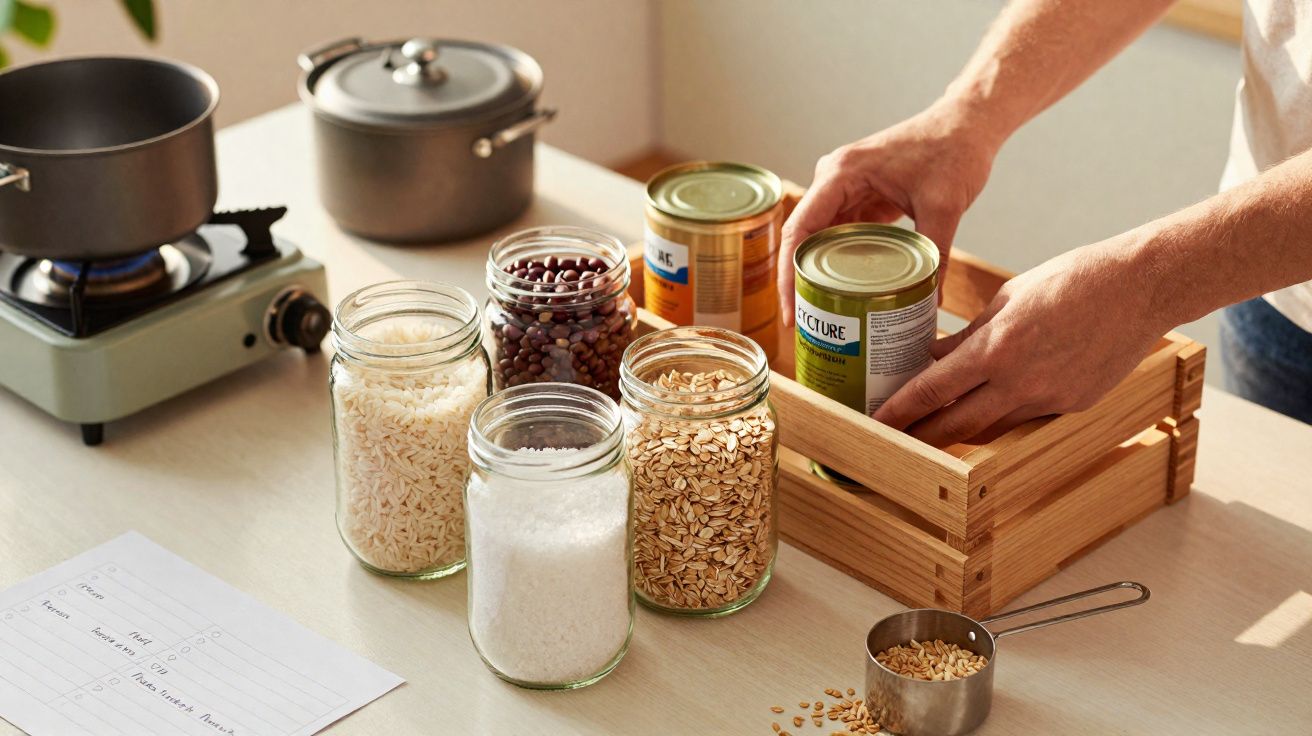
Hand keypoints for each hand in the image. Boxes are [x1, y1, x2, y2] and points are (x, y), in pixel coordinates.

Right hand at [779, 102, 999, 324]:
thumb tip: (931, 301)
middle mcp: (834, 179)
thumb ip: (936, 254)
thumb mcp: (945, 205)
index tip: (793, 311)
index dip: (789, 275)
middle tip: (805, 323)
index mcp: (841, 174)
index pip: (800, 230)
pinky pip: (841, 235)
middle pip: (803, 238)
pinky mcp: (860, 197)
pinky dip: (841, 262)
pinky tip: (845, 291)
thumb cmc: (953, 149)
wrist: (968, 124)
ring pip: (820, 239)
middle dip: (800, 282)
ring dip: (818, 274)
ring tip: (821, 314)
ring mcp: (845, 188)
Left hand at [872, 242, 1165, 446]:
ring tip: (935, 429)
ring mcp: (1049, 398)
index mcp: (996, 347)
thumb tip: (935, 356)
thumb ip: (970, 334)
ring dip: (961, 429)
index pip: (932, 389)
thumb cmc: (1072, 280)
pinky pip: (1026, 420)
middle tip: (896, 440)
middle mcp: (1020, 381)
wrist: (1140, 287)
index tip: (876, 423)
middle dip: (922, 436)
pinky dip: (1003, 416)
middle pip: (956, 424)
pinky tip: (992, 408)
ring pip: (991, 427)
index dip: (899, 411)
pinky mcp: (1073, 406)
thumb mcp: (1007, 299)